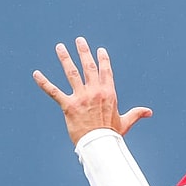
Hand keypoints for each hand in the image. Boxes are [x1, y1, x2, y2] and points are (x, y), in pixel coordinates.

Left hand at [32, 36, 151, 144]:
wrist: (100, 144)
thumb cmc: (112, 135)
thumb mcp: (126, 122)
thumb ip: (136, 114)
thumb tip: (149, 112)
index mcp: (109, 93)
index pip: (106, 71)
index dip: (103, 59)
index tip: (99, 50)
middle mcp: (95, 91)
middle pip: (88, 67)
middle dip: (84, 52)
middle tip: (79, 40)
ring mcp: (81, 97)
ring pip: (71, 73)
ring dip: (65, 58)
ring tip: (60, 47)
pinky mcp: (68, 105)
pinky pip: (53, 91)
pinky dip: (44, 82)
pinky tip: (36, 74)